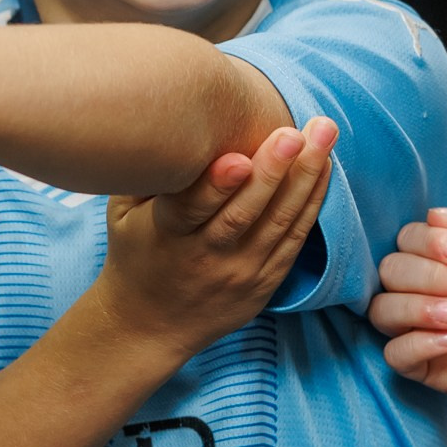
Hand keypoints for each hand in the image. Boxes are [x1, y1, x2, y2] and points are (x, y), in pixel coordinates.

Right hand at [96, 121, 336, 365]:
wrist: (148, 325)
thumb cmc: (135, 253)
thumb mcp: (121, 215)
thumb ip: (147, 175)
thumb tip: (170, 121)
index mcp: (165, 235)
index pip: (190, 208)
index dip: (215, 185)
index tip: (238, 158)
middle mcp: (204, 257)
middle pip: (243, 214)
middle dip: (273, 170)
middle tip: (298, 132)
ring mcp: (239, 272)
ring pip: (278, 223)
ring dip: (305, 177)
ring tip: (324, 134)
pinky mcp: (263, 282)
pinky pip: (293, 240)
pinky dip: (311, 202)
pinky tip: (325, 167)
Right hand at [369, 204, 446, 403]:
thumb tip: (433, 214)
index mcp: (436, 258)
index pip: (406, 239)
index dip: (427, 242)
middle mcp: (420, 290)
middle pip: (389, 272)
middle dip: (428, 276)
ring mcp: (418, 327)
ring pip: (381, 311)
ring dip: (416, 307)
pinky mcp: (423, 365)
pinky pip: (394, 354)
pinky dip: (416, 344)